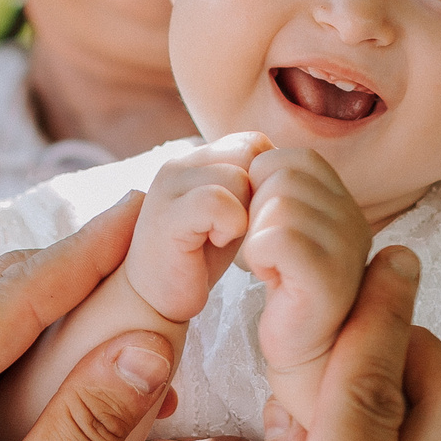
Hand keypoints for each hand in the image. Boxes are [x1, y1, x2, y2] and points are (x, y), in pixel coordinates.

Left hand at [0, 195, 177, 440]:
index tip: (147, 208)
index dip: (86, 250)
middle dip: (76, 264)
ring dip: (59, 304)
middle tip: (152, 235)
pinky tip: (95, 362)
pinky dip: (37, 349)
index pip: (10, 295)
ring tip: (136, 286)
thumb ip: (88, 431)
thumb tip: (147, 345)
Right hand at [124, 131, 273, 320]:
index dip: (266, 177)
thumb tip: (284, 167)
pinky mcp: (166, 215)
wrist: (155, 297)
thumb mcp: (232, 210)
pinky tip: (218, 242)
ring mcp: (169, 186)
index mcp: (197, 157)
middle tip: (242, 226)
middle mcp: (180, 163)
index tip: (255, 211)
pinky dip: (229, 226)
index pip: (253, 142)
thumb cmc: (200, 254)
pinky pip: (218, 202)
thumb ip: (251, 182)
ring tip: (225, 236)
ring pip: (238, 178)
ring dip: (244, 214)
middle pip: (250, 154)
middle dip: (259, 193)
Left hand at [242, 147, 372, 411]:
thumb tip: (254, 151)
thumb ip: (284, 189)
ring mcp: (348, 248)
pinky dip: (258, 255)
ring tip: (269, 267)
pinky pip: (275, 236)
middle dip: (255, 208)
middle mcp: (355, 219)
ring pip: (278, 201)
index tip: (264, 230)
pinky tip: (269, 280)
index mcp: (345, 203)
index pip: (292, 158)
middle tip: (264, 252)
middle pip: (283, 172)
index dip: (261, 188)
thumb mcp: (288, 229)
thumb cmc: (288, 294)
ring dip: (255, 235)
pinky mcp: (330, 279)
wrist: (304, 358)